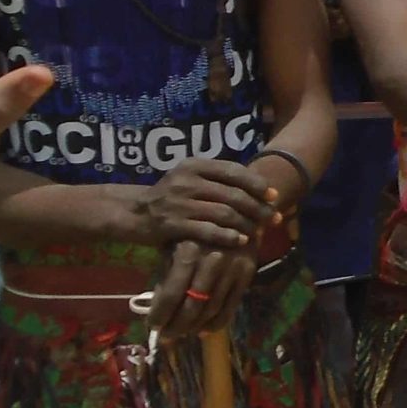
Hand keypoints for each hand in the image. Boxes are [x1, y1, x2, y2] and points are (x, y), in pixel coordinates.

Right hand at [130, 157, 282, 254]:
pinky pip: (207, 231)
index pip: (234, 171)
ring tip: (259, 232)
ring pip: (224, 213)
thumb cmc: (169, 197)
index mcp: (194, 165)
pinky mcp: (171, 225)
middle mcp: (186, 181)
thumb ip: (218, 181)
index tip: (274, 196)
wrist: (132, 213)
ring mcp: (178, 203)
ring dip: (247, 224)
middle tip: (274, 219)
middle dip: (259, 208)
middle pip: (233, 195)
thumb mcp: (190, 179)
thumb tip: (261, 189)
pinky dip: (227, 237)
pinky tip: (240, 241)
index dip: (257, 184)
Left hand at [145, 238, 256, 339]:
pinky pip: (231, 306)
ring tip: (182, 333)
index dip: (161, 315)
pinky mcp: (248, 273)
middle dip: (176, 326)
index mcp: (189, 251)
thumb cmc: (196, 229)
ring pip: (211, 309)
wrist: (237, 211)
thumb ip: (167, 272)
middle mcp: (213, 260)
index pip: (172, 294)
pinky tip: (203, 330)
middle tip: (165, 336)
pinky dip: (216, 323)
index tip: (152, 325)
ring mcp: (233, 267)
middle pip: (192, 306)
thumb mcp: (174, 244)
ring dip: (194, 327)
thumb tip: (156, 306)